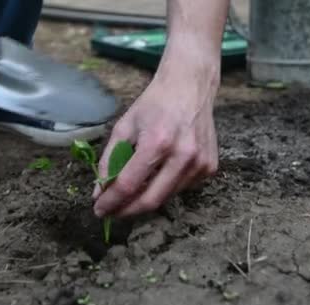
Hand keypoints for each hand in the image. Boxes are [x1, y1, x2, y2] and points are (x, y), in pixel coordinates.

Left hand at [93, 62, 219, 217]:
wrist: (189, 87)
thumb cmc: (154, 105)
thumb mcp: (124, 127)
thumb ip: (110, 160)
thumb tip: (100, 192)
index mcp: (157, 142)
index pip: (129, 184)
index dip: (111, 202)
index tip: (99, 210)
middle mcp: (183, 155)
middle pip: (151, 200)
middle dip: (127, 211)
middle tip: (113, 212)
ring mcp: (200, 163)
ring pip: (166, 197)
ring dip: (145, 200)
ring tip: (131, 193)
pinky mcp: (210, 167)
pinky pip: (181, 188)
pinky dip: (164, 188)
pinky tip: (157, 175)